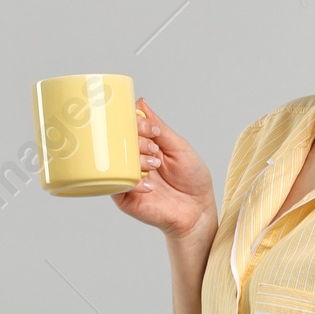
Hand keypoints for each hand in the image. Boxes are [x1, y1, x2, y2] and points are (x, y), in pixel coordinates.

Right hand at [113, 97, 214, 241]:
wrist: (197, 211)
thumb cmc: (192, 179)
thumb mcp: (179, 147)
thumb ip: (160, 127)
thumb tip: (140, 102)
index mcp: (143, 145)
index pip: (128, 126)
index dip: (136, 122)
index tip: (151, 129)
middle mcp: (132, 159)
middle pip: (119, 140)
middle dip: (137, 141)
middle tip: (154, 150)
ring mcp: (127, 177)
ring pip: (116, 161)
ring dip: (135, 159)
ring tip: (154, 166)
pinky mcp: (124, 197)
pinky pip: (117, 185)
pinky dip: (133, 182)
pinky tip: (150, 185)